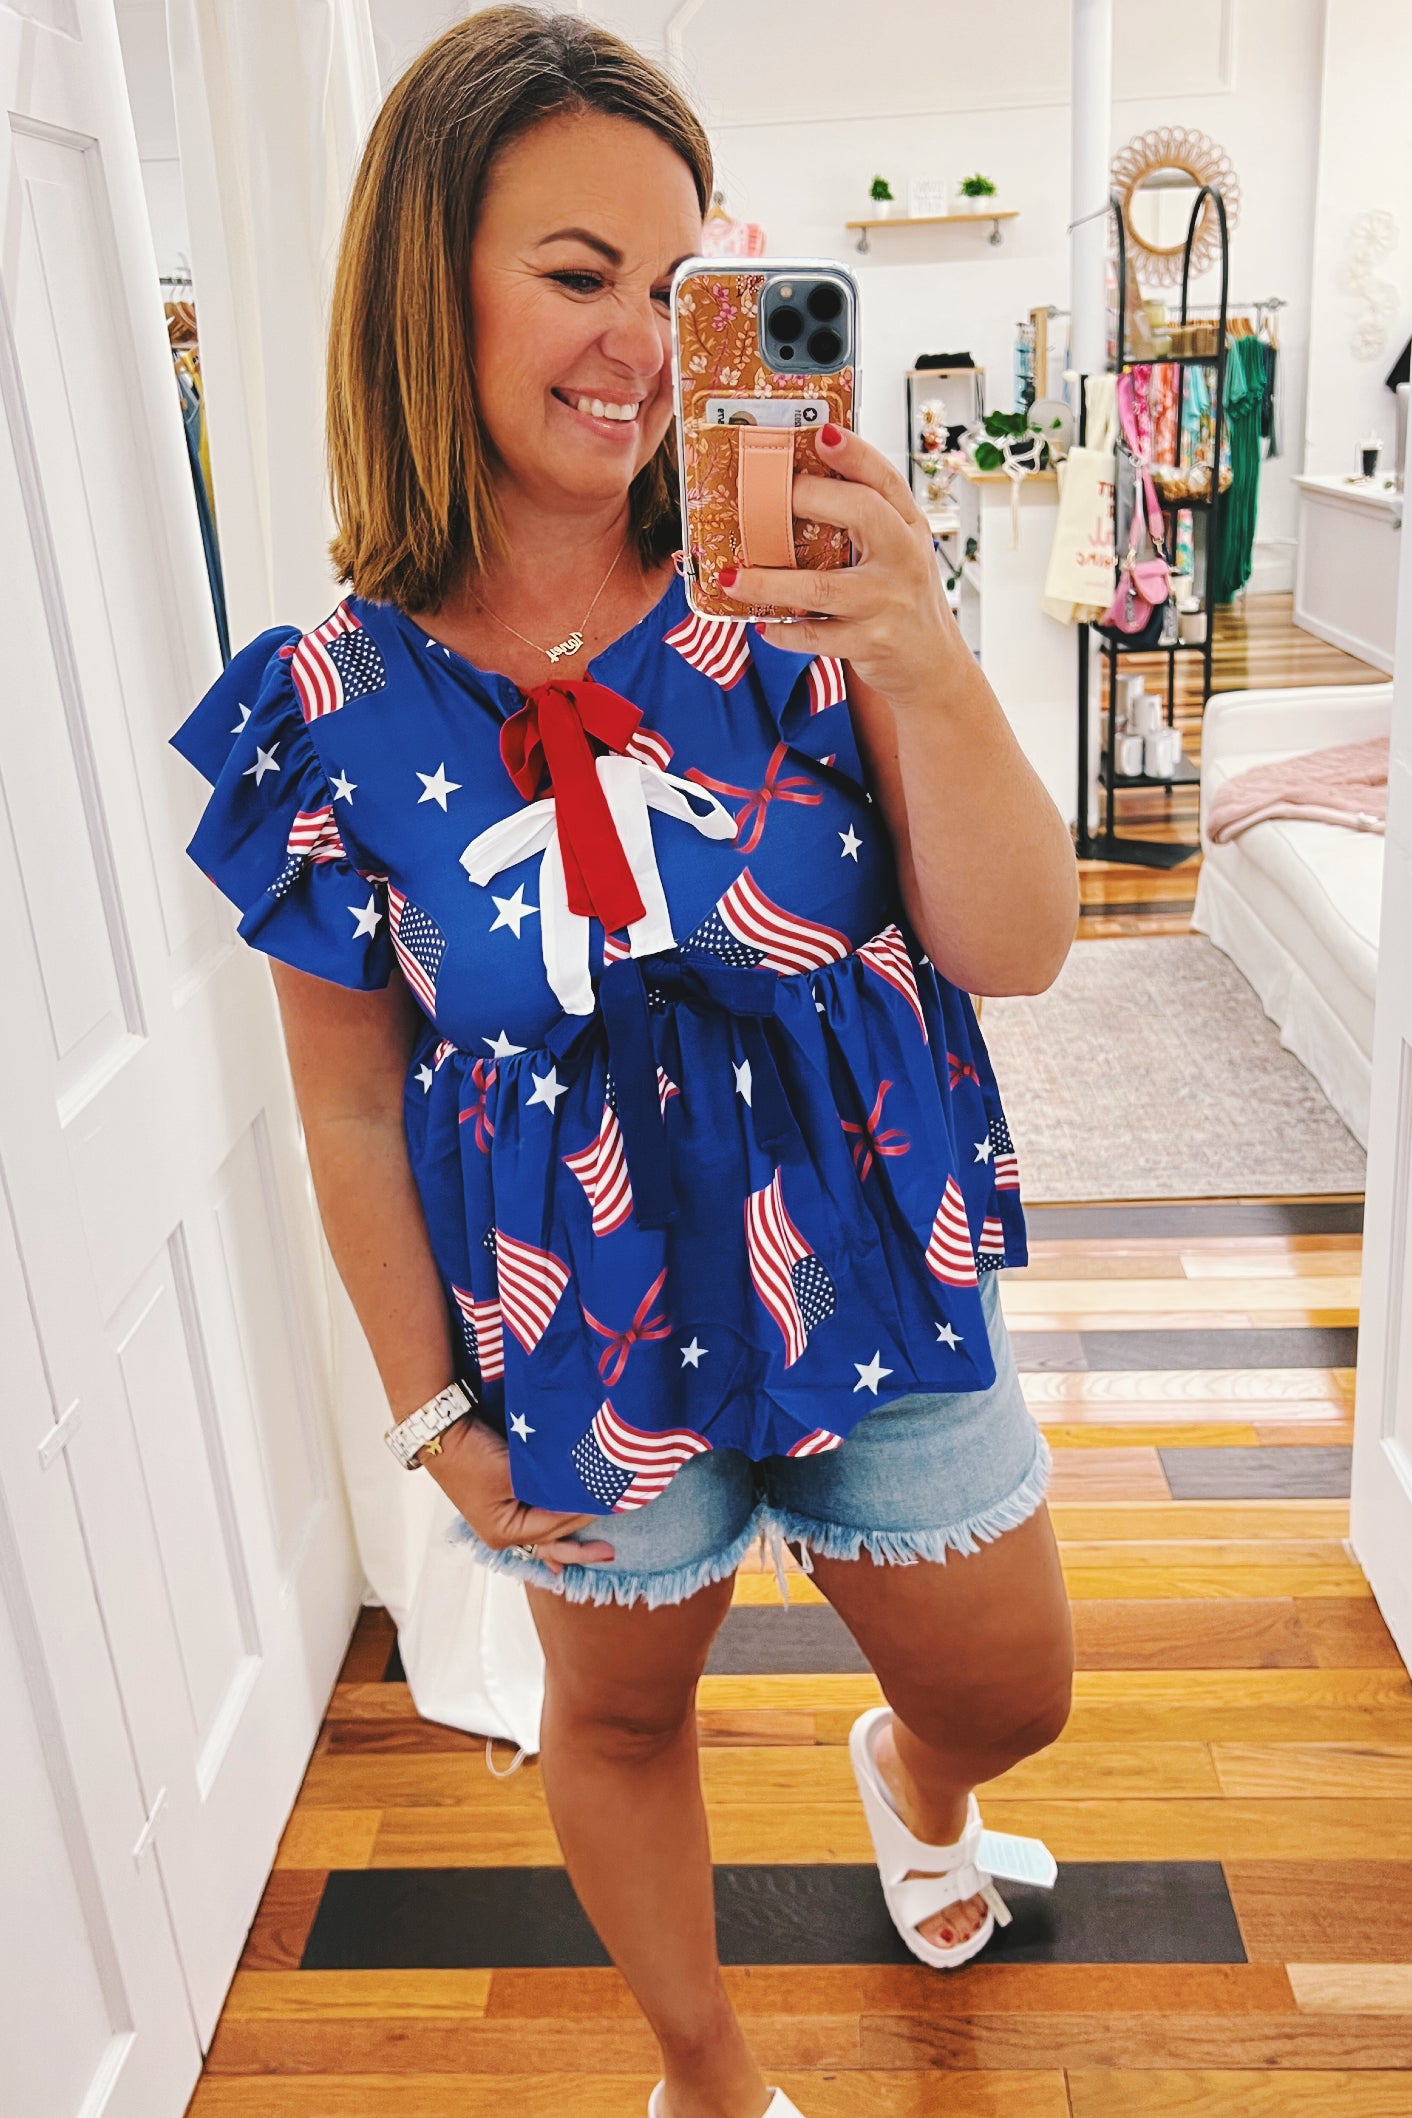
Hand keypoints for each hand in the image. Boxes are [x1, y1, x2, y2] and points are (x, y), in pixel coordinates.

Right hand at [422, 1415, 615, 1574]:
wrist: (443, 1431)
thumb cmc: (473, 1454)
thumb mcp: (513, 1474)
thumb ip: (547, 1490)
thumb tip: (584, 1497)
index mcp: (503, 1532)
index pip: (554, 1527)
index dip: (581, 1516)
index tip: (608, 1506)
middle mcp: (503, 1532)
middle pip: (550, 1540)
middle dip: (579, 1545)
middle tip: (610, 1553)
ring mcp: (502, 1520)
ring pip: (544, 1534)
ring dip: (569, 1535)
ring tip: (595, 1552)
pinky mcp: (504, 1504)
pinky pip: (535, 1524)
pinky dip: (552, 1532)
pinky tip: (562, 1554)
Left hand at [721, 423, 954, 709]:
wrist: (932, 667)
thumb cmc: (900, 598)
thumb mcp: (895, 551)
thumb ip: (863, 520)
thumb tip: (796, 485)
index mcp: (907, 527)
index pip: (884, 479)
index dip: (855, 453)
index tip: (823, 432)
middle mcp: (903, 558)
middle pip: (862, 513)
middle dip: (809, 497)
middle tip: (763, 497)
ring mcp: (885, 603)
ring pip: (821, 586)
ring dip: (769, 581)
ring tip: (731, 576)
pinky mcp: (869, 643)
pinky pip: (815, 636)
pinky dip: (783, 630)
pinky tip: (762, 624)